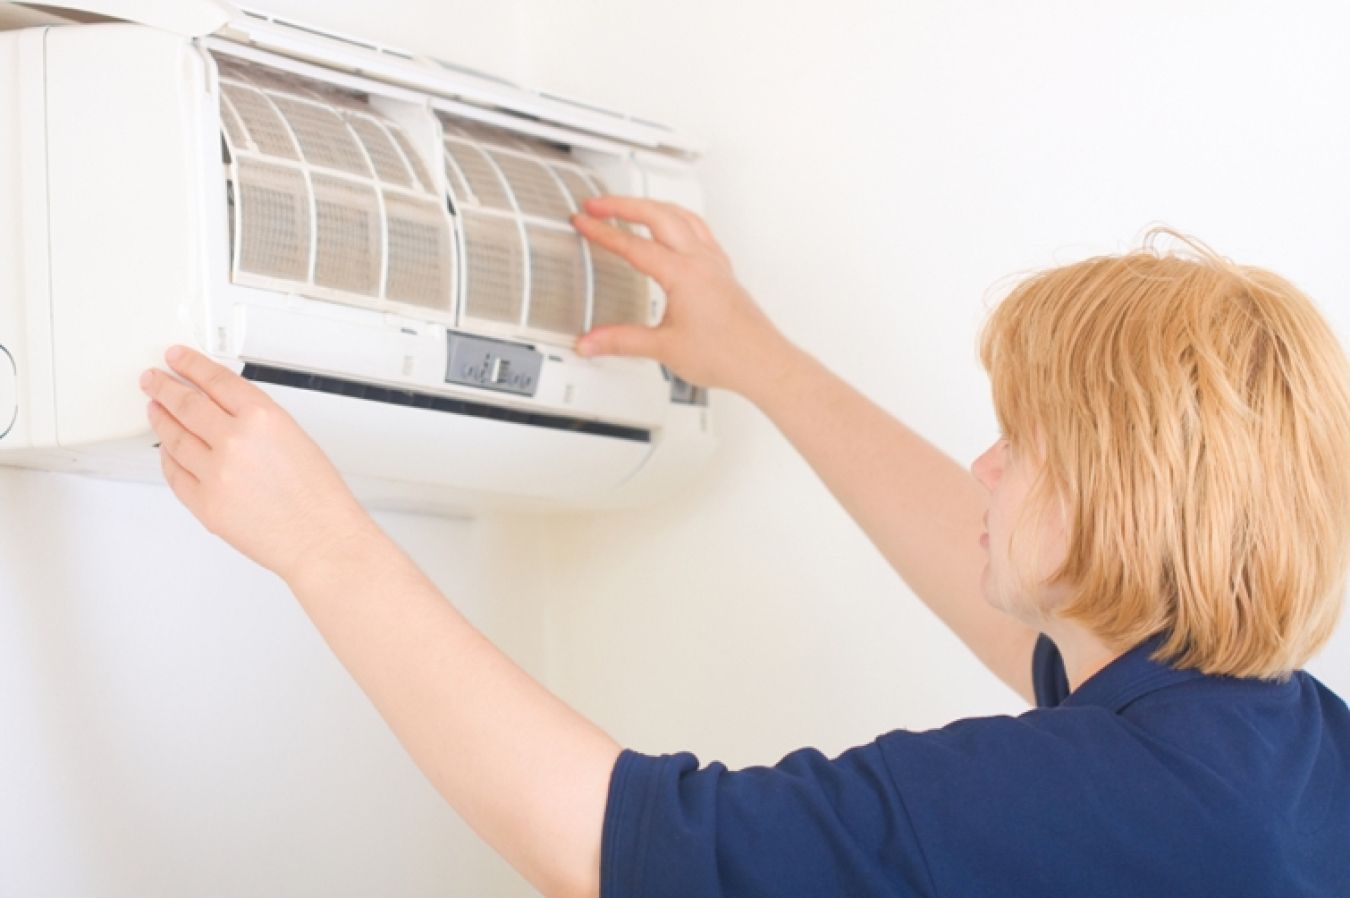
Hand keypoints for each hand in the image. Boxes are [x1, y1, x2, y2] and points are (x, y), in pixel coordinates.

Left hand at [139, 346, 375, 582]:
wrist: (321, 539)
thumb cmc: (318, 496)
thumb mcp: (295, 438)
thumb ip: (257, 421)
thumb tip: (224, 411)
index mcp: (263, 418)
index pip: (215, 380)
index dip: (191, 365)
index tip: (177, 358)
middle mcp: (235, 441)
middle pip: (186, 404)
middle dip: (164, 387)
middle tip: (153, 380)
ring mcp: (215, 473)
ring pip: (173, 437)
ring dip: (160, 419)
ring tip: (155, 410)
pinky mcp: (203, 503)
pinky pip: (175, 473)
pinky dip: (167, 458)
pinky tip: (167, 449)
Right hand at [571, 196, 792, 396]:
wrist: (763, 363)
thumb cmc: (727, 355)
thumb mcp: (664, 349)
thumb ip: (621, 342)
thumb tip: (591, 342)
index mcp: (683, 274)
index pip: (634, 245)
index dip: (603, 232)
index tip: (584, 222)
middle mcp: (701, 261)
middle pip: (658, 215)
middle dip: (624, 205)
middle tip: (599, 204)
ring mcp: (715, 263)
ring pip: (682, 216)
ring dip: (653, 205)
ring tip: (631, 205)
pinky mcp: (723, 270)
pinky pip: (700, 230)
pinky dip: (679, 219)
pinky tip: (674, 227)